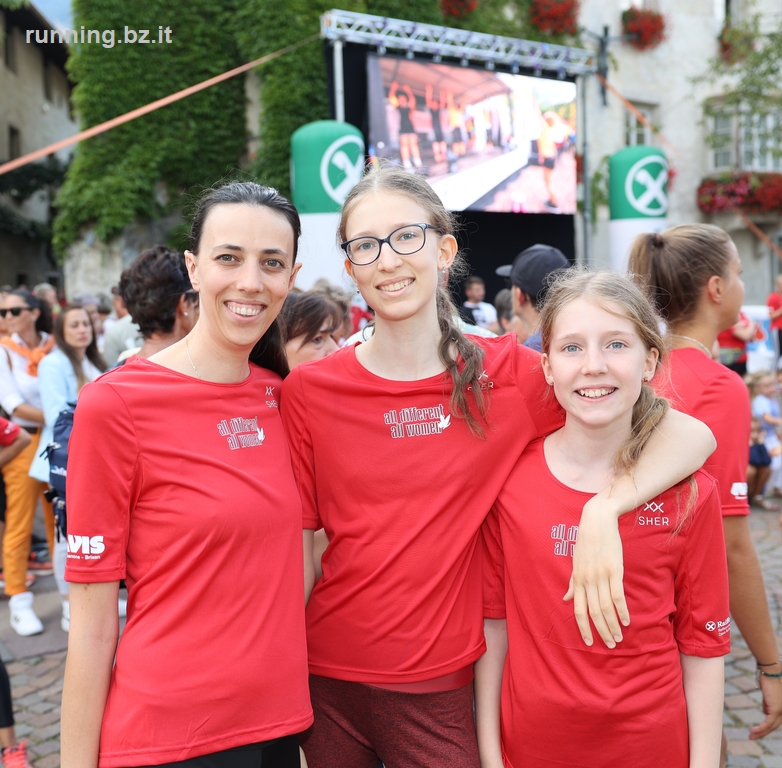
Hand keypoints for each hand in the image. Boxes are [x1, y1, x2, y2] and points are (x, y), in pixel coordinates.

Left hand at [565, 498, 628, 647]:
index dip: (583, 628)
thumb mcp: (576, 562)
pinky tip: (627, 621)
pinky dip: (622, 610)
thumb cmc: (586, 542)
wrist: (597, 521)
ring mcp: (601, 576)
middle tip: (611, 645)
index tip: (589, 642)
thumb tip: (565, 599)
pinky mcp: (615, 570)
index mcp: (577, 580)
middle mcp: (587, 580)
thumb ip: (572, 582)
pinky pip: (618, 595)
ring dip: (613, 625)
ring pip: (606, 607)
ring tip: (619, 637)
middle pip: (593, 613)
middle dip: (602, 631)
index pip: (578, 610)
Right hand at [751, 669, 781, 738]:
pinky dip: (761, 728)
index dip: (766, 727)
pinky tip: (754, 731)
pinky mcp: (777, 709)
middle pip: (774, 726)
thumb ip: (767, 703)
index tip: (757, 731)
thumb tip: (765, 711)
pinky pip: (768, 723)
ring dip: (760, 733)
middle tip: (752, 736)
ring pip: (771, 726)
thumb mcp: (768, 694)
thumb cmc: (768, 679)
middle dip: (763, 733)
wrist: (771, 672)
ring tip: (750, 736)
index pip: (775, 721)